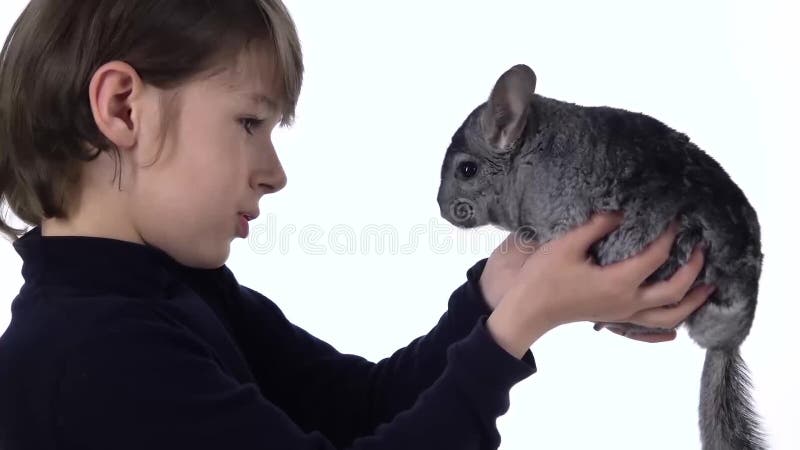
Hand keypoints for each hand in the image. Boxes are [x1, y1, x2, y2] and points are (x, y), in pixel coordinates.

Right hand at [486, 211, 711, 357]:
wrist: (528, 309)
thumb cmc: (544, 277)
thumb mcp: (567, 244)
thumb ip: (597, 225)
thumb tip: (623, 211)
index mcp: (618, 283)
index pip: (656, 258)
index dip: (669, 236)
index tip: (676, 218)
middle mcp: (627, 303)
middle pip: (675, 291)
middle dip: (694, 269)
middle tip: (702, 248)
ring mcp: (623, 314)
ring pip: (670, 317)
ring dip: (692, 302)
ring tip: (709, 287)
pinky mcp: (615, 318)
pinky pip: (651, 329)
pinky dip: (669, 328)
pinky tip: (677, 328)